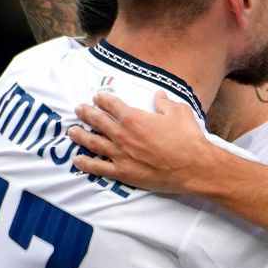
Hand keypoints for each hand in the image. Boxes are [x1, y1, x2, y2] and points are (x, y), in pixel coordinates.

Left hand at [68, 91, 218, 193]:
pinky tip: (77, 160)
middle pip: (97, 121)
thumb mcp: (179, 113)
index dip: (102, 99)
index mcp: (134, 117)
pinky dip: (86, 163)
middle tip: (78, 109)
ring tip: (72, 131)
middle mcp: (122, 135)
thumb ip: (165, 103)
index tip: (97, 97)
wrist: (194, 167)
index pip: (111, 104)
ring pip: (92, 142)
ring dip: (80, 135)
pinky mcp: (123, 173)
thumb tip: (159, 95)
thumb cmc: (188, 138)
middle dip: (86, 113)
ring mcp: (120, 155)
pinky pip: (98, 167)